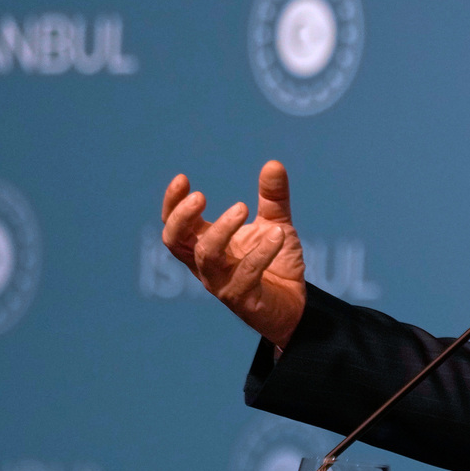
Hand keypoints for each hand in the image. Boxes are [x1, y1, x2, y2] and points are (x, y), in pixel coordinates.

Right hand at [161, 160, 305, 347]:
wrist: (297, 307)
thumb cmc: (277, 265)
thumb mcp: (277, 225)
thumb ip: (273, 198)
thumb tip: (273, 163)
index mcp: (206, 246)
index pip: (176, 226)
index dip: (172, 204)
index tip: (182, 179)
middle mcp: (207, 266)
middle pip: (175, 242)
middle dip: (182, 218)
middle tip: (201, 196)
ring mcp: (222, 284)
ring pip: (207, 257)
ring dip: (222, 230)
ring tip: (243, 206)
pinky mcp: (245, 300)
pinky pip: (245, 275)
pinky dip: (260, 252)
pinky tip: (278, 235)